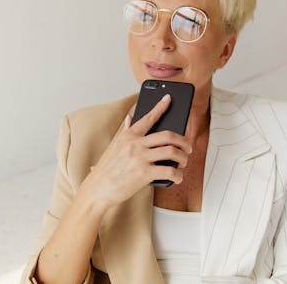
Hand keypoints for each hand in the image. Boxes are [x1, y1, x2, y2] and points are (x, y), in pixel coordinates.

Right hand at [78, 94, 192, 211]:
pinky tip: (178, 177)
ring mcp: (140, 158)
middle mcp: (135, 144)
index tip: (169, 99)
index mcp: (129, 136)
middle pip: (168, 135)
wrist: (98, 188)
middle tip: (188, 146)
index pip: (148, 117)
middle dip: (183, 140)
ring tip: (183, 162)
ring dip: (183, 158)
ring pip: (172, 151)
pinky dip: (178, 175)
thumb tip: (130, 117)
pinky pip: (169, 171)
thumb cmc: (106, 169)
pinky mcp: (144, 173)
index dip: (160, 107)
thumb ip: (125, 131)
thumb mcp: (114, 146)